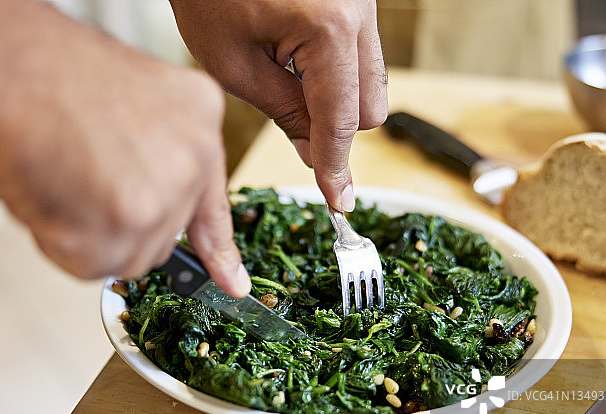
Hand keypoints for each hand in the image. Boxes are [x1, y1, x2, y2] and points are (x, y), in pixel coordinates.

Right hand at [0, 1, 250, 295]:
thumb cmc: (37, 71)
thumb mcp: (124, 102)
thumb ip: (149, 157)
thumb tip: (140, 212)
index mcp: (199, 116)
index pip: (213, 203)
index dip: (217, 250)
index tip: (232, 283)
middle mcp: (192, 157)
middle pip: (160, 236)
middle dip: (115, 225)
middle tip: (75, 178)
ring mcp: (164, 195)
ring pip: (126, 256)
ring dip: (84, 234)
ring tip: (57, 178)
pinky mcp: (127, 227)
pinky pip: (89, 264)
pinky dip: (57, 240)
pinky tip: (47, 192)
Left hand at [170, 0, 387, 211]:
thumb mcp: (233, 62)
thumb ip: (284, 112)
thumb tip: (316, 152)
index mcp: (328, 28)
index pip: (341, 120)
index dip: (335, 166)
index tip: (338, 201)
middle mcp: (359, 11)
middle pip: (371, 107)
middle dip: (338, 129)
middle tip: (292, 128)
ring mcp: (364, 1)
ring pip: (372, 82)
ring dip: (337, 101)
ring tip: (284, 81)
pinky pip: (362, 55)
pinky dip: (335, 73)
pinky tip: (294, 59)